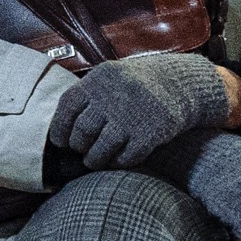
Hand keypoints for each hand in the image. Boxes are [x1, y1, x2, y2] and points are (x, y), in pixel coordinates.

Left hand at [49, 50, 232, 169]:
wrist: (181, 84)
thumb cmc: (136, 86)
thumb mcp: (110, 78)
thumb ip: (87, 97)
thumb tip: (60, 127)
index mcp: (99, 80)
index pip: (68, 107)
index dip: (60, 128)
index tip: (61, 141)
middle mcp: (113, 97)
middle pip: (83, 130)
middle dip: (78, 145)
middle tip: (80, 150)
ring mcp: (132, 116)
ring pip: (101, 148)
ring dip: (94, 159)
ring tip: (93, 161)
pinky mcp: (150, 133)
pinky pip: (126, 157)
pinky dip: (118, 162)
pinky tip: (117, 160)